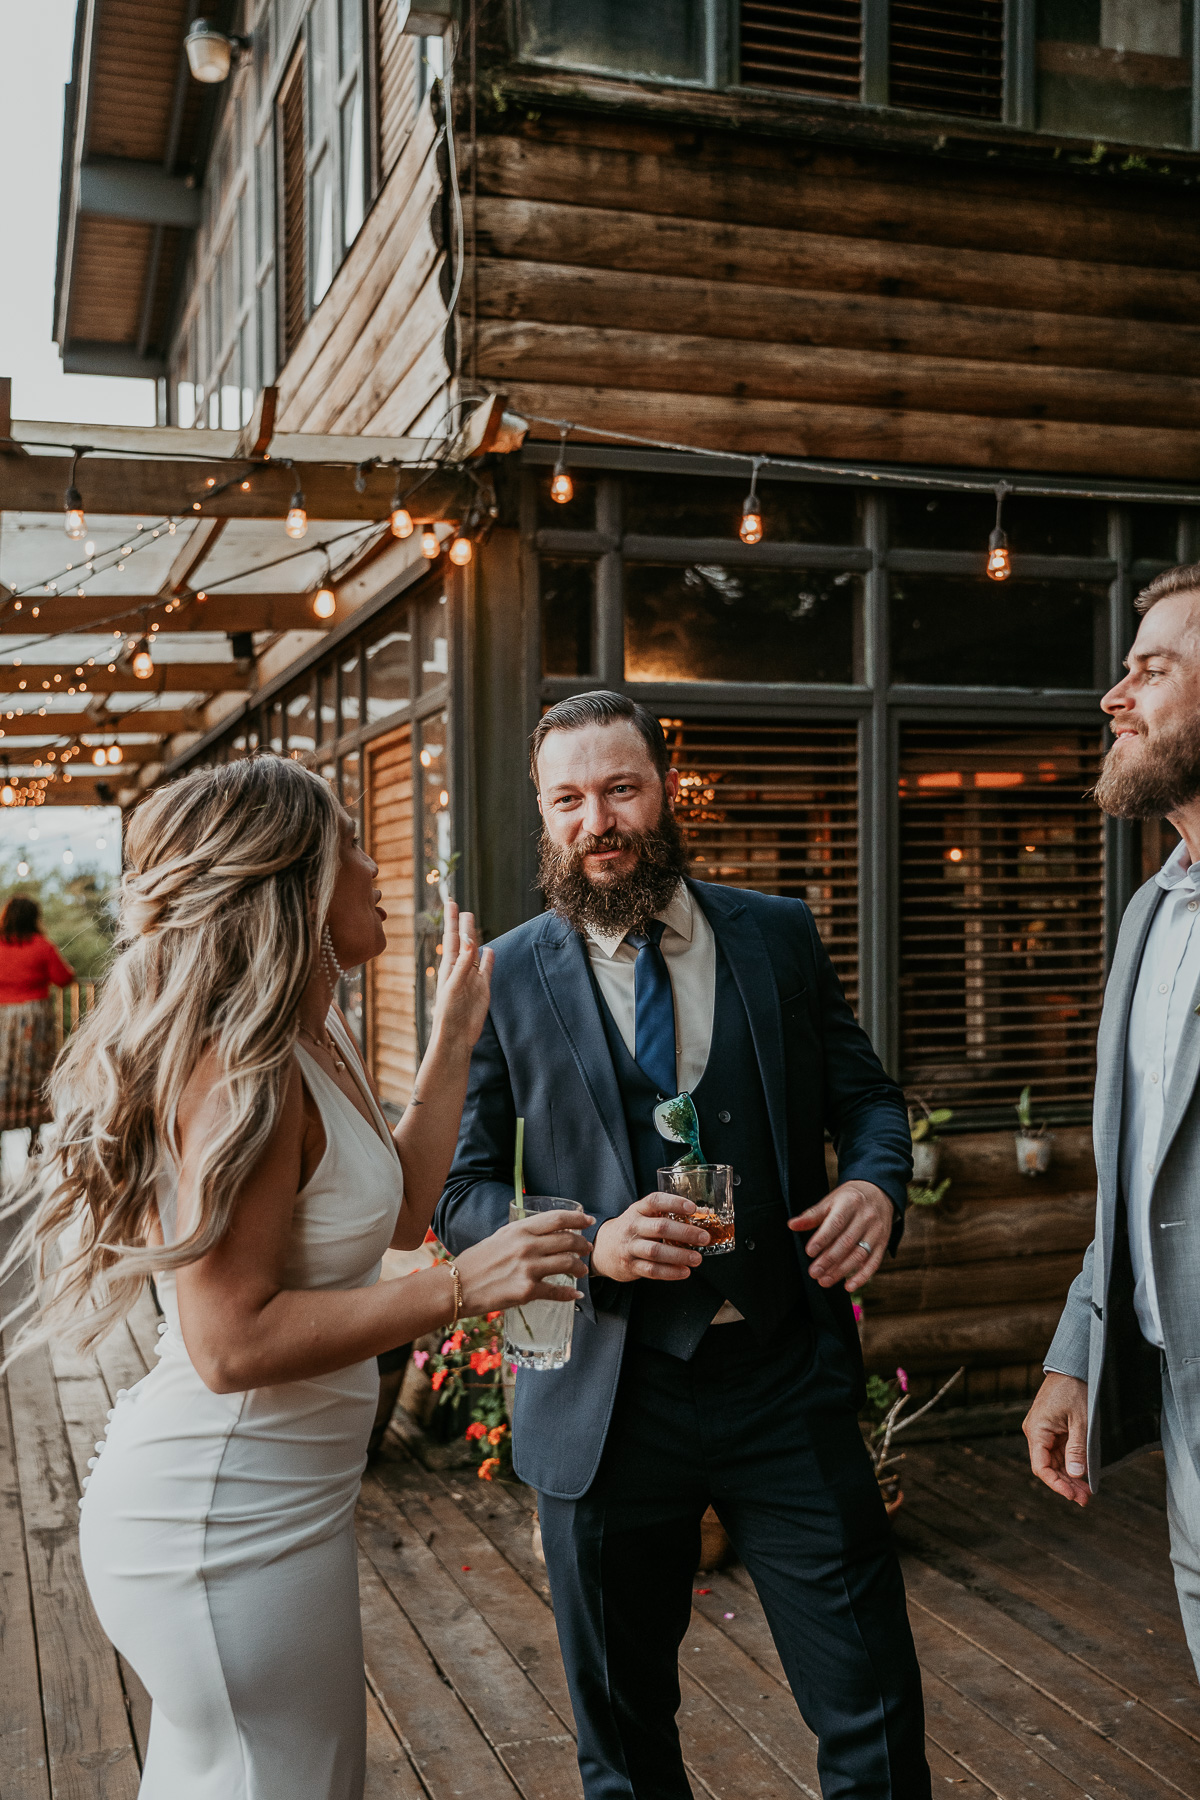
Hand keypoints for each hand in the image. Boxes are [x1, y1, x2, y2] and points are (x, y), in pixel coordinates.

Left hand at [429, 902, 492, 1055]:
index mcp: (449, 967)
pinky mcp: (483, 988)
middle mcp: (460, 969)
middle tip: (462, 909)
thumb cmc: (448, 1013)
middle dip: (462, 925)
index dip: (452, 921)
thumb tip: (470, 941)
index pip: (451, 938)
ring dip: (474, 938)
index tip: (451, 903)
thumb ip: (463, 964)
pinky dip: (488, 959)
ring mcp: (472, 978)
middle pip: (463, 942)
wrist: (457, 1036)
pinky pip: (486, 969)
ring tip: (472, 924)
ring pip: (475, 953)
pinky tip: (490, 950)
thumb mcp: (454, 986)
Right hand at [455, 1209, 593, 1314]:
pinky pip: (557, 1291)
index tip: (589, 1221)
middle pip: (567, 1240)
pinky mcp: (527, 1291)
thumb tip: (544, 1233)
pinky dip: (570, 1294)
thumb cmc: (476, 1261)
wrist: (456, 1286)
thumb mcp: (499, 1237)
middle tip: (587, 1249)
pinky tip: (575, 1295)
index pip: (557, 1219)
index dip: (578, 1219)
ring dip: (580, 1268)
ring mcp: (528, 1269)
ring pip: (568, 1264)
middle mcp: (526, 1246)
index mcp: (519, 1230)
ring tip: (582, 1271)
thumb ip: (522, 1234)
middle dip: (582, 1245)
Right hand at [591, 1194, 710, 1282]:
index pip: (655, 1201)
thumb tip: (704, 1213)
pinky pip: (651, 1270)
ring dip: (679, 1255)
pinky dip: (670, 1272)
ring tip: (697, 1258)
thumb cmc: (633, 1229)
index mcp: (637, 1210)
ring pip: (656, 1251)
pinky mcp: (630, 1266)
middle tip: (704, 1238)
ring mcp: (630, 1247)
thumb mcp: (643, 1216)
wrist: (603, 1249)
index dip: (674, 1203)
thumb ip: (668, 1214)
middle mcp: (632, 1226)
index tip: (692, 1208)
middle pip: (660, 1227)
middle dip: (685, 1233)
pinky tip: (685, 1272)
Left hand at [789, 1181, 893, 1289]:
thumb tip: (792, 1225)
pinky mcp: (883, 1244)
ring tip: (824, 1281)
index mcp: (850, 1203)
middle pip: (847, 1241)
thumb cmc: (849, 1199)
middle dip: (829, 1259)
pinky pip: (874, 1262)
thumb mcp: (831, 1200)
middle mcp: (866, 1217)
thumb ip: (812, 1215)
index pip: (836, 1223)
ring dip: (841, 1270)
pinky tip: (848, 1286)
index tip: (810, 1252)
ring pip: (859, 1254)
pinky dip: (862, 1276)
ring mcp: (876, 1231)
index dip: (823, 1238)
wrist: (879, 1193)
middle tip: (814, 1273)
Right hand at [1023, 1373, 1089, 1506]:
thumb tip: (1075, 1474)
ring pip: (1054, 1461)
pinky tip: (1083, 1474)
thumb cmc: (1076, 1389)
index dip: (1056, 1484)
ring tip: (1087, 1491)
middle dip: (1066, 1484)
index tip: (1073, 1496)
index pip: (1041, 1467)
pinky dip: (1070, 1463)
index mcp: (1037, 1430)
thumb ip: (1077, 1448)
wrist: (1073, 1366)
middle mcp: (1036, 1432)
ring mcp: (1043, 1430)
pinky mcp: (1052, 1428)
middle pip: (1048, 1467)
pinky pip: (1059, 1451)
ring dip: (1069, 1476)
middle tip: (1086, 1499)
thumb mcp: (1081, 1421)